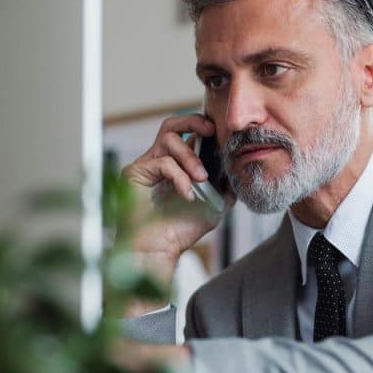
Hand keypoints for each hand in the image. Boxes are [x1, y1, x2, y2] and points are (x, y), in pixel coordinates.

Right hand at [120, 113, 233, 303]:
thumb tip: (238, 172)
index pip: (185, 134)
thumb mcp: (214, 206)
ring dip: (190, 157)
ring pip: (169, 139)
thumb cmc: (180, 232)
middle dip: (193, 121)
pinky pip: (162, 162)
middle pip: (172, 124)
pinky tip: (187, 194)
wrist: (159, 251)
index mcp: (174, 166)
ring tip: (201, 179)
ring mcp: (144, 166)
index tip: (218, 132)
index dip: (201, 126)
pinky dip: (179, 177)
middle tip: (210, 132)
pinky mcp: (134, 173)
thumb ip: (225, 187)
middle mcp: (156, 162)